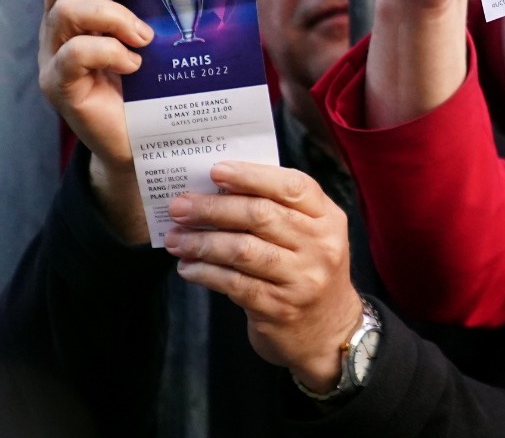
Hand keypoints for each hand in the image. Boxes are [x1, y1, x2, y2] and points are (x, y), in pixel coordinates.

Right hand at [38, 0, 155, 240]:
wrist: (149, 144)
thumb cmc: (160, 86)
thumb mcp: (168, 38)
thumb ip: (174, 6)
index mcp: (88, 6)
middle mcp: (63, 27)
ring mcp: (55, 56)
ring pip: (64, 10)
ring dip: (112, 14)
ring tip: (146, 36)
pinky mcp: (59, 87)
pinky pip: (72, 55)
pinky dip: (107, 51)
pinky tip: (134, 64)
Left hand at [164, 161, 363, 392]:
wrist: (330, 332)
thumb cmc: (308, 272)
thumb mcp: (311, 237)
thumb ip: (279, 212)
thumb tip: (219, 191)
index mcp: (328, 219)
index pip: (293, 186)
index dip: (253, 176)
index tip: (216, 171)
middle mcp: (320, 246)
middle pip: (261, 215)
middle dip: (214, 208)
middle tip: (180, 206)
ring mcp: (301, 279)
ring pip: (243, 250)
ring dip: (202, 242)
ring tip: (175, 238)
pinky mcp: (279, 308)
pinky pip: (234, 283)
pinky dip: (205, 272)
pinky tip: (188, 267)